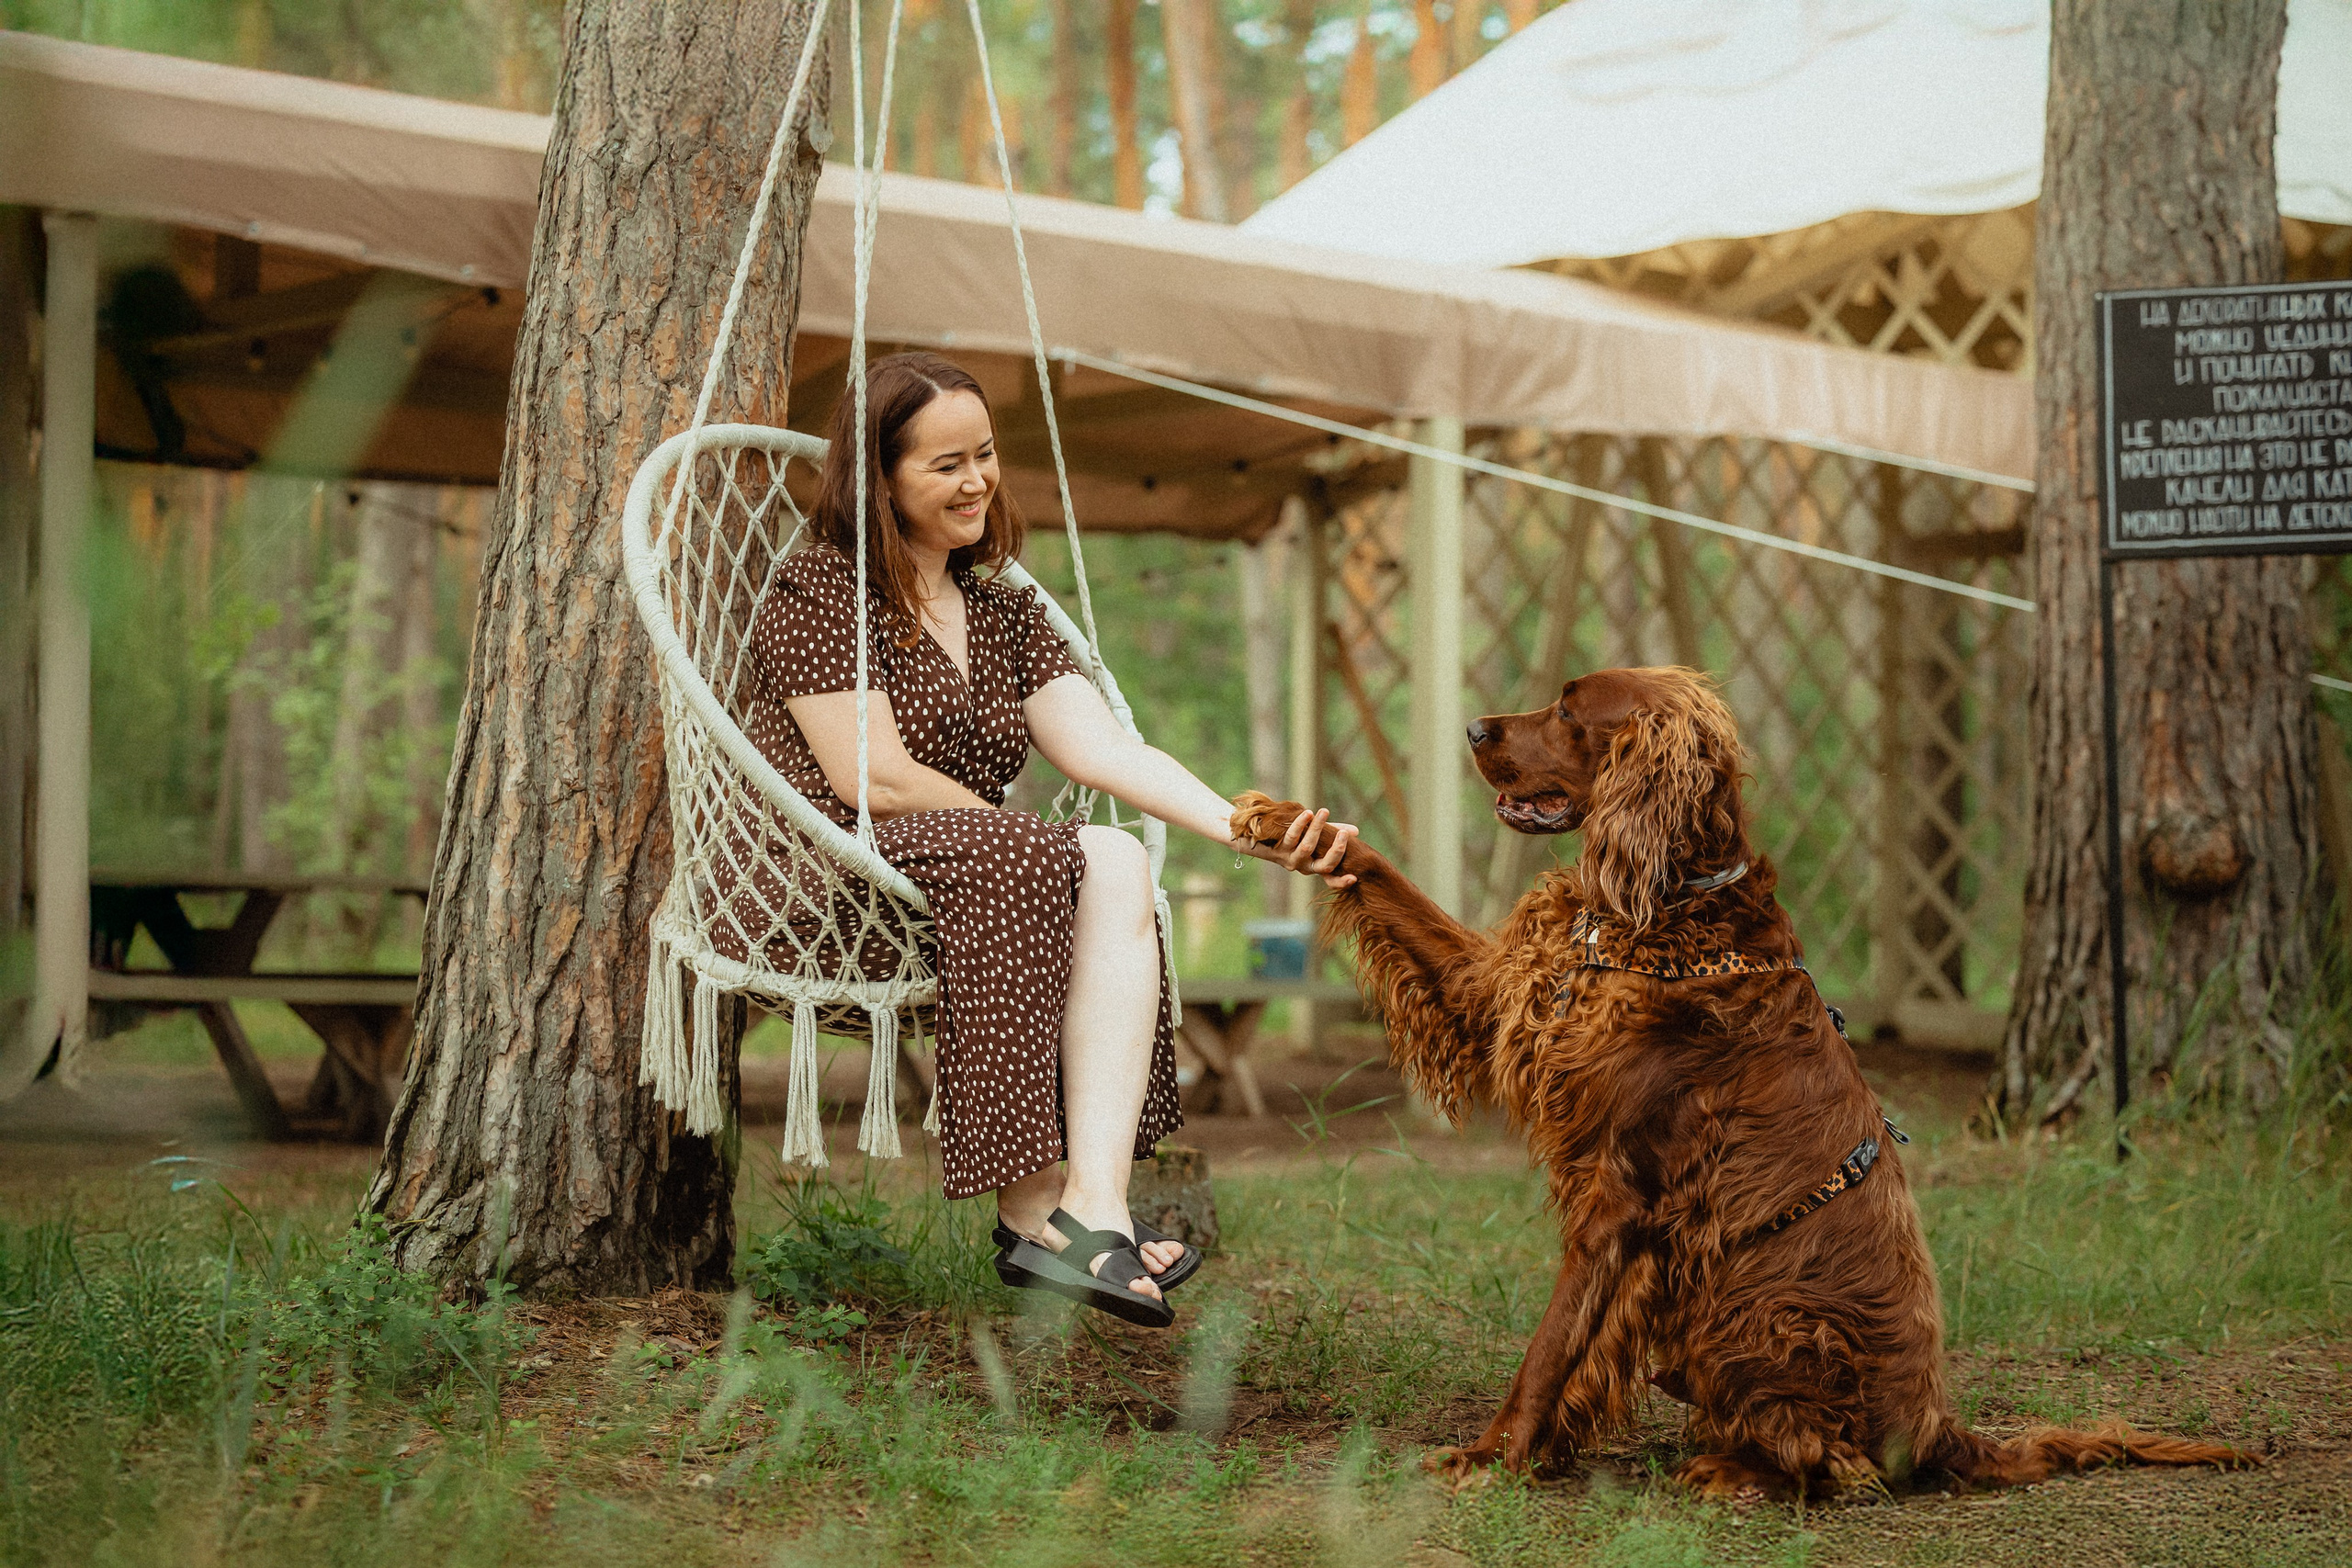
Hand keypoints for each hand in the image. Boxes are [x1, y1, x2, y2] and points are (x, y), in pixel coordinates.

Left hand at [1233, 798, 1358, 888]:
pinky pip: (1290, 836)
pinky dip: (1299, 824)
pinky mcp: (1277, 848)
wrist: (1254, 833)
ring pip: (1307, 847)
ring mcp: (1289, 858)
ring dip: (1317, 828)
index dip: (1341, 882)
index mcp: (1313, 865)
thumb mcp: (1313, 834)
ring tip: (1323, 811)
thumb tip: (1355, 831)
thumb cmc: (1290, 833)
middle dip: (1336, 850)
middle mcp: (1302, 866)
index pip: (1330, 879)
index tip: (1354, 878)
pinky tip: (1306, 813)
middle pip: (1323, 865)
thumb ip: (1331, 832)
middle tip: (1344, 834)